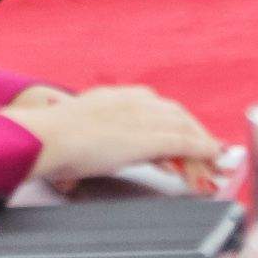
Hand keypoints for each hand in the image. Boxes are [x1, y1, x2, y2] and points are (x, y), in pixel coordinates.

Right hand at [1, 84, 221, 190]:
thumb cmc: (50, 139)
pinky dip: (200, 149)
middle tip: (207, 149)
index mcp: (117, 98)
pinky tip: (210, 156)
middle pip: (176, 115)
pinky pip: (183, 143)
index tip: (187, 133)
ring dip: (201, 144)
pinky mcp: (146, 138)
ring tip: (213, 160)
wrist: (45, 137)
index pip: (158, 107)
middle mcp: (134, 103)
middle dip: (194, 132)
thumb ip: (97, 135)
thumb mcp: (80, 129)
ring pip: (184, 128)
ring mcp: (142, 119)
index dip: (176, 122)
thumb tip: (102, 149)